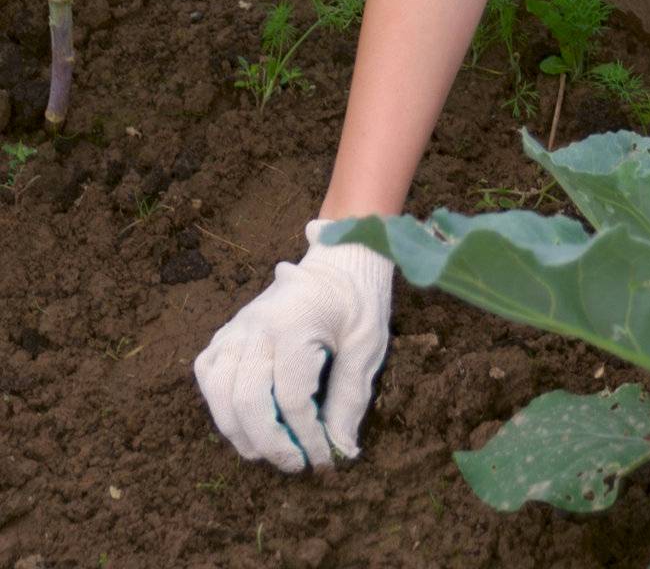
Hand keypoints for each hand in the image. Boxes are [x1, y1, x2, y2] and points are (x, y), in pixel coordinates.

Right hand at [193, 218, 392, 472]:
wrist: (339, 259)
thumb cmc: (358, 300)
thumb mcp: (367, 344)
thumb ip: (350, 397)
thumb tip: (340, 449)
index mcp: (295, 323)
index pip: (292, 398)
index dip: (307, 438)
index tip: (325, 461)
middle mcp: (257, 324)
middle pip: (247, 398)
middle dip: (270, 443)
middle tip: (296, 464)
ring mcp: (238, 325)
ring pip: (218, 388)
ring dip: (237, 429)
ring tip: (266, 450)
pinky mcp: (229, 329)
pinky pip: (208, 370)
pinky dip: (218, 401)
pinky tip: (241, 417)